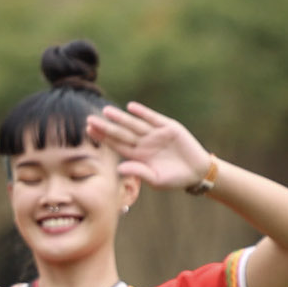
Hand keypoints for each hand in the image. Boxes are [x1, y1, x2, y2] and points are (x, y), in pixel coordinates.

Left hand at [84, 102, 208, 192]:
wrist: (197, 171)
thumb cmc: (175, 179)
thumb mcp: (157, 179)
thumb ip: (139, 172)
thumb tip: (119, 168)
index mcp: (138, 156)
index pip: (117, 145)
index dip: (104, 138)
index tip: (89, 131)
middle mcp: (144, 143)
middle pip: (122, 133)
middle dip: (106, 127)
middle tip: (90, 119)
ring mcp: (155, 134)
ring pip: (134, 124)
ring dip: (121, 118)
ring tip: (106, 111)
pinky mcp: (168, 127)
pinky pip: (153, 118)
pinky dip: (143, 113)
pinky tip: (131, 107)